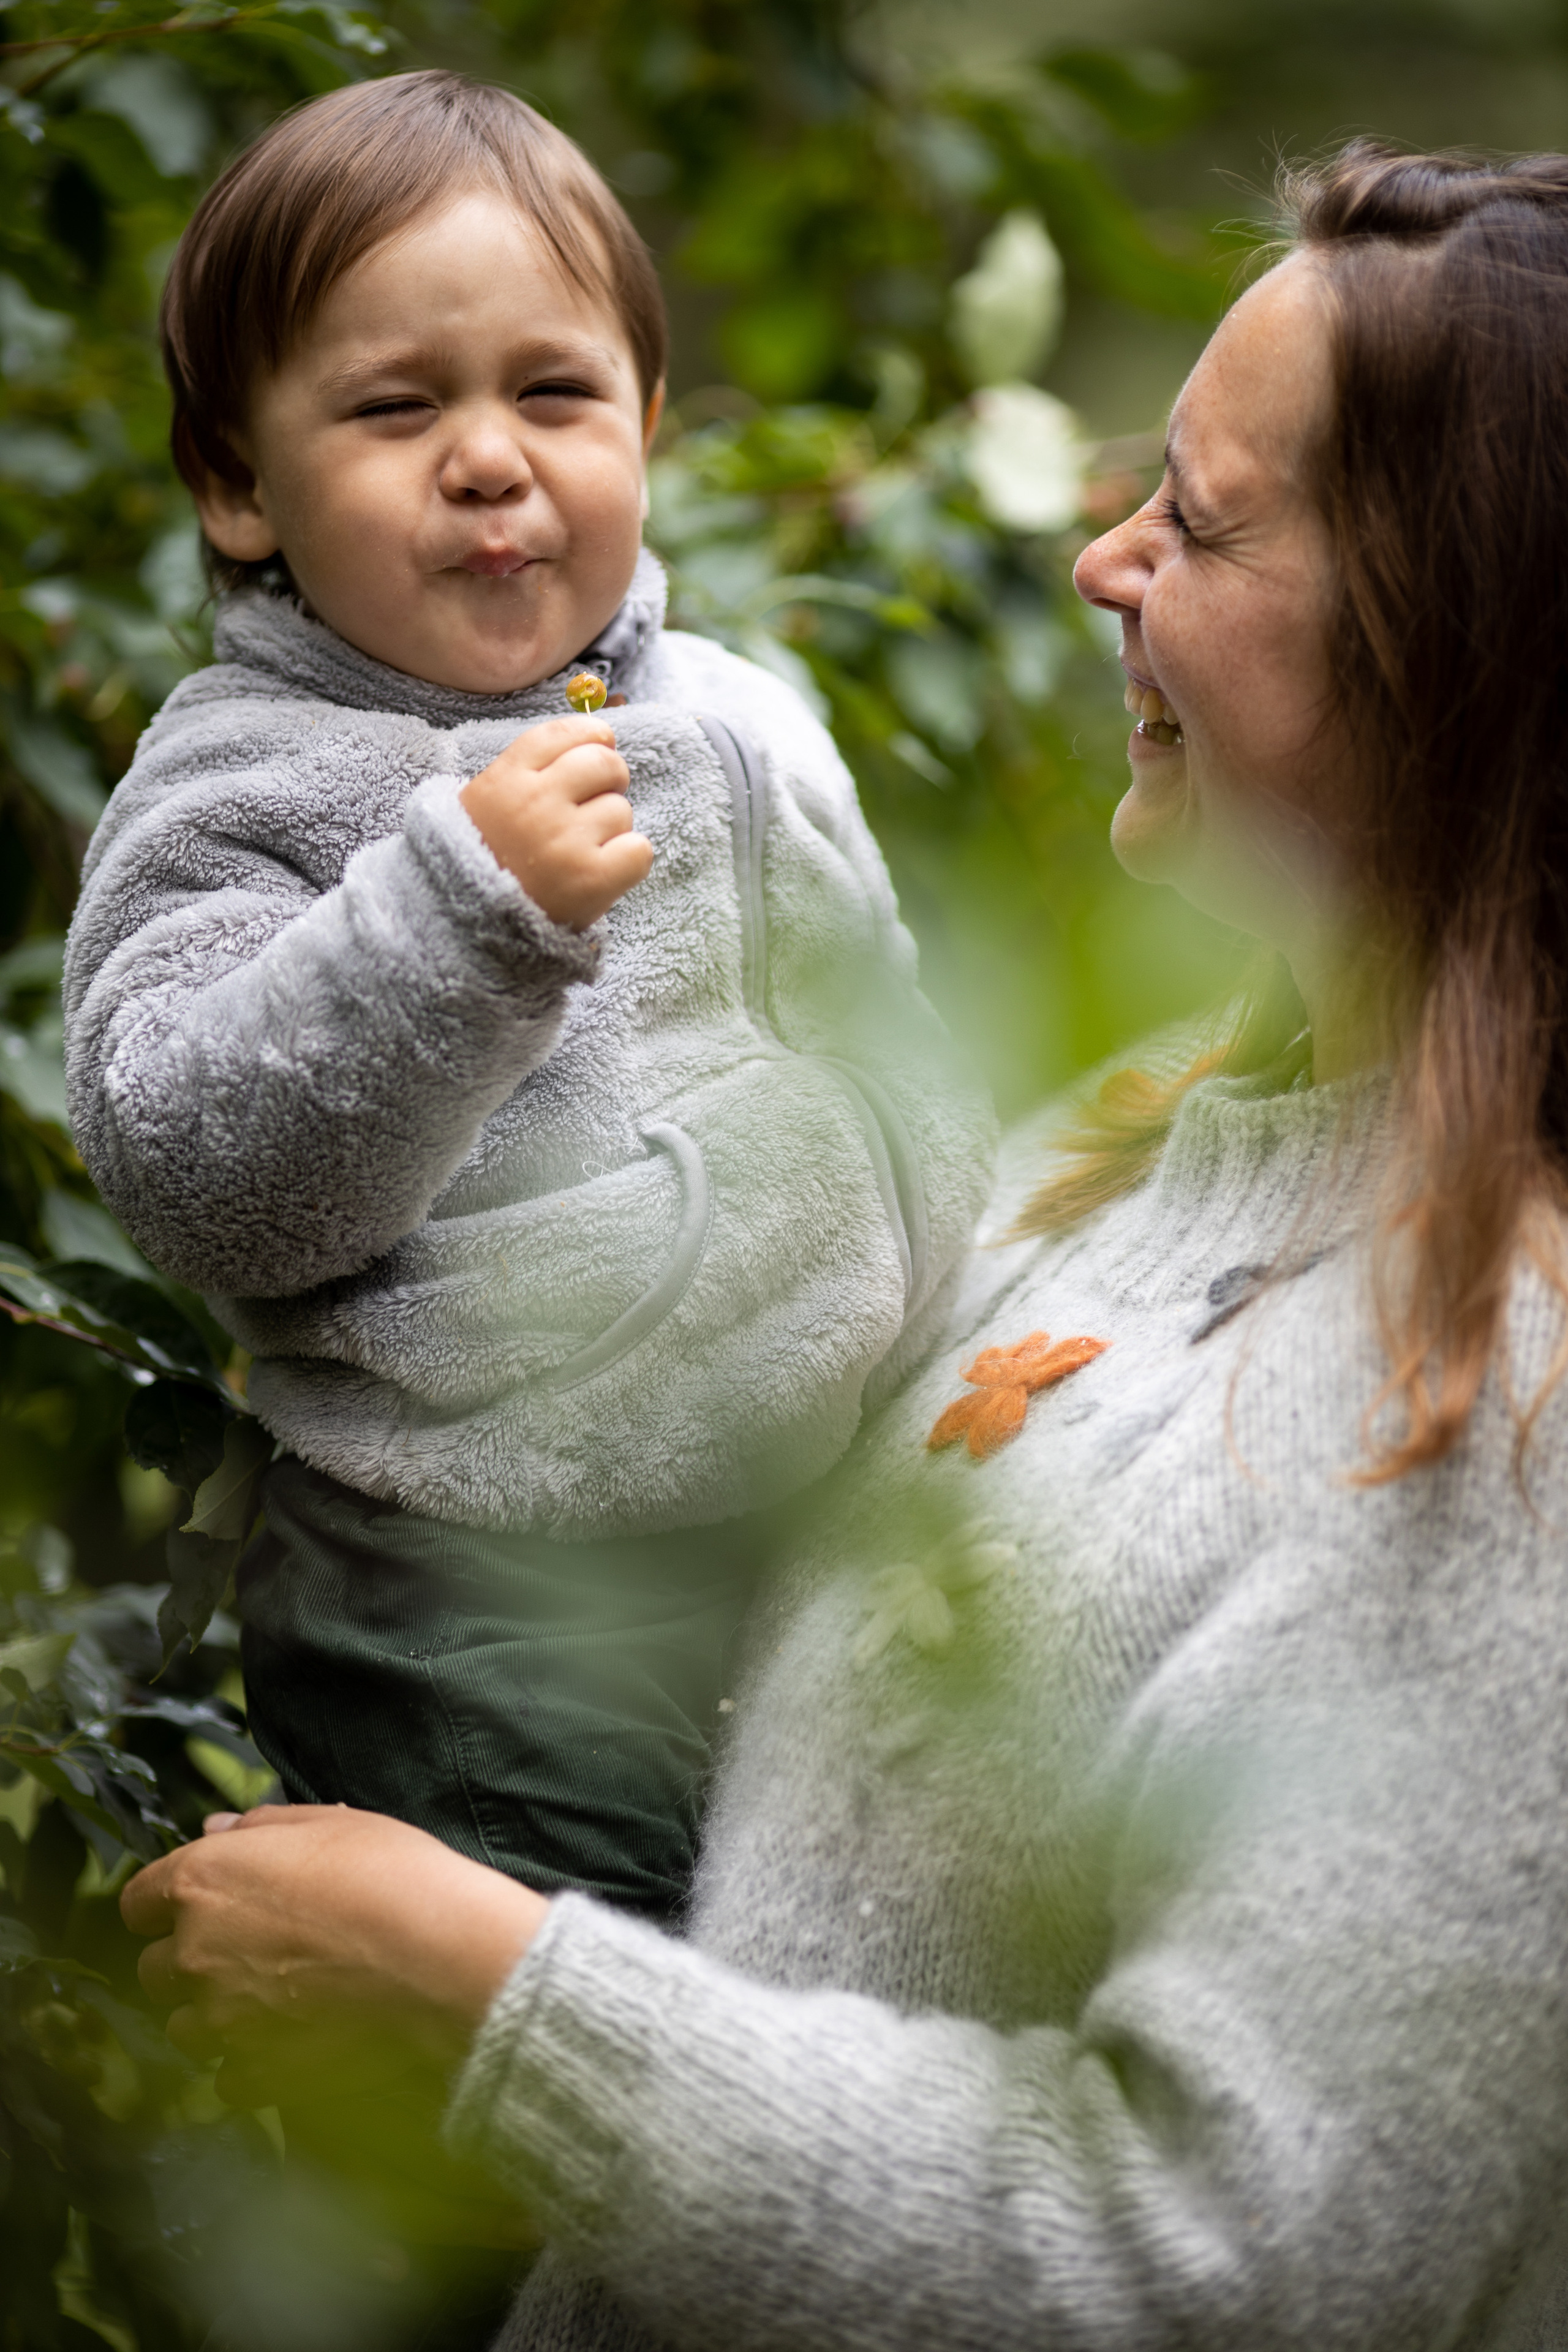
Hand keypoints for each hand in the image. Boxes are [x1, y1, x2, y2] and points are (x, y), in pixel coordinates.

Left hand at [121, 1806, 548, 2106]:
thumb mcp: (329, 1823)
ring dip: (211, 2018)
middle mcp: (195, 1952)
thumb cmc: (387, 1872)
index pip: (138, 1900)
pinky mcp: (256, 2071)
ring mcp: (222, 2019)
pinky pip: (226, 2078)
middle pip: (154, 1969)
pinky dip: (246, 2065)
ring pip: (182, 2029)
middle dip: (187, 1963)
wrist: (435, 1953)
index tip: (194, 1906)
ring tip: (265, 2004)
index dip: (164, 1904)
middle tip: (243, 1954)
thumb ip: (261, 1826)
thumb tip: (215, 1829)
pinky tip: (285, 2043)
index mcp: (203, 1881)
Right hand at [459, 713, 651, 928]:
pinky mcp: (591, 880)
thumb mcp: (487, 803)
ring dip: (612, 830)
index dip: (592, 734)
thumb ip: (531, 770)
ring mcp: (564, 841)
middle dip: (611, 778)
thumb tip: (600, 734)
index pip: (563, 732)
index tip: (600, 744)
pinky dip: (629, 861)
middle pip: (603, 762)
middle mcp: (534, 804)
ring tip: (581, 853)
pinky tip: (601, 873)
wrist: (466, 932)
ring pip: (621, 810)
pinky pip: (639, 850)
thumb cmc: (484, 863)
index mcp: (504, 780)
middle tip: (599, 802)